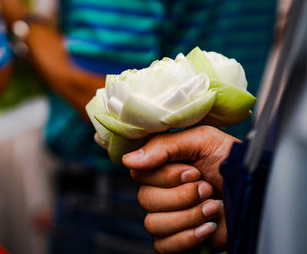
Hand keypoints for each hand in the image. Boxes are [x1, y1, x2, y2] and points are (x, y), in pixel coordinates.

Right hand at [123, 126, 239, 250]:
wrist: (256, 188)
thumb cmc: (230, 160)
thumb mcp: (201, 140)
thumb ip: (163, 146)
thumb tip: (128, 160)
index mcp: (163, 166)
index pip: (139, 174)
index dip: (165, 176)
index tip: (192, 172)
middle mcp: (162, 190)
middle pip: (145, 199)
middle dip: (181, 196)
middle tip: (207, 188)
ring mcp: (169, 215)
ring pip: (153, 223)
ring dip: (188, 216)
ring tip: (212, 206)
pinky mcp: (179, 238)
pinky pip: (163, 245)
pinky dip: (187, 238)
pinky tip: (207, 227)